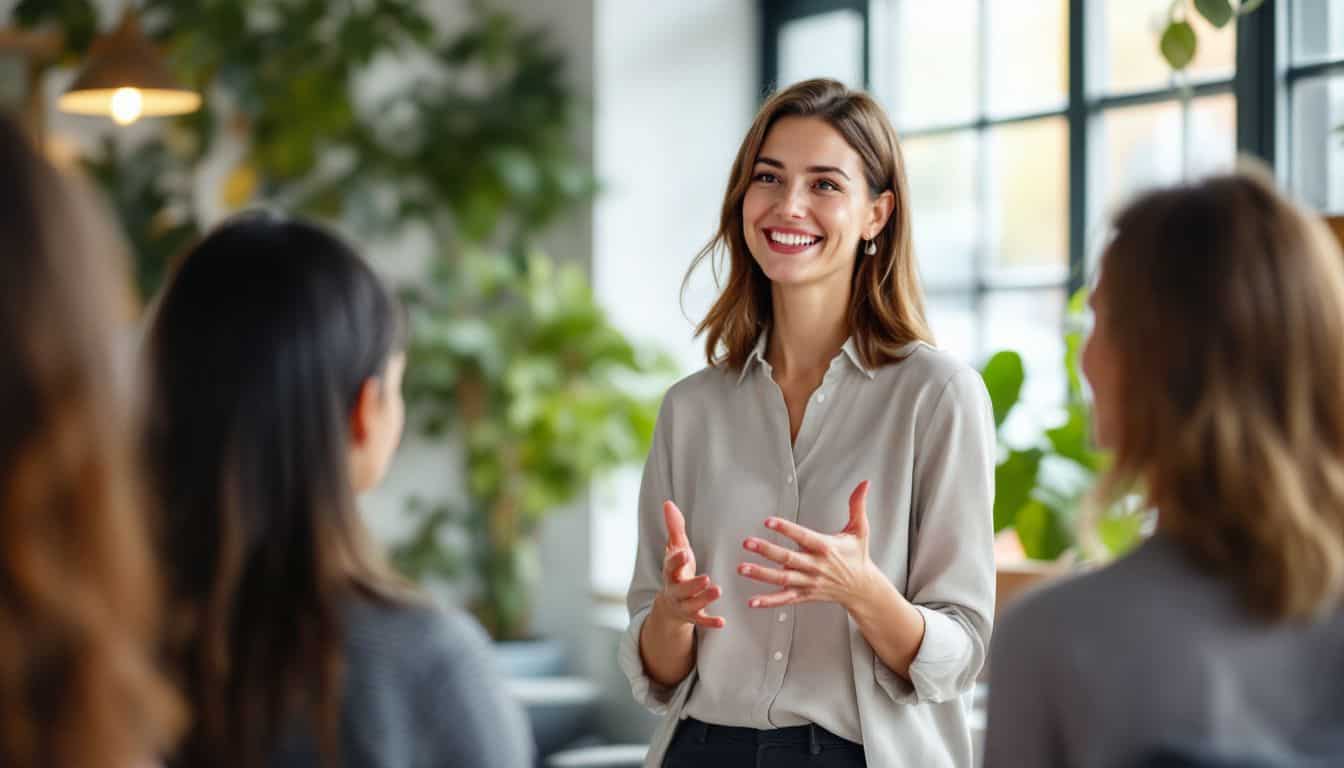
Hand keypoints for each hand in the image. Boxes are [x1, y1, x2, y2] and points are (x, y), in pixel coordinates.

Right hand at [652, 501, 725, 629]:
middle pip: (681, 588)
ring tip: (718, 590)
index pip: (671, 565)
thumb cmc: (677, 570)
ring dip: (704, 599)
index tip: (684, 552)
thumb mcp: (676, 548)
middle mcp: (675, 589)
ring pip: (692, 604)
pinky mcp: (694, 616)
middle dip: (692, 584)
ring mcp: (684, 604)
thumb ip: (674, 527)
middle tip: (707, 578)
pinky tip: (723, 622)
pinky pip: (702, 621)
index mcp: (671, 572)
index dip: (676, 559)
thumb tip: (667, 502)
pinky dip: (711, 622)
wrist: (669, 604)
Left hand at [738, 481, 878, 610]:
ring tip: (742, 568)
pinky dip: (768, 601)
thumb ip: (858, 505)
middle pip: (788, 558)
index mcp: (826, 548)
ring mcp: (809, 582)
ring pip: (782, 579)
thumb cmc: (858, 557)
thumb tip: (865, 483)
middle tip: (747, 542)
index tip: (768, 521)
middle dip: (766, 550)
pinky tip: (752, 601)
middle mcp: (816, 566)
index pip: (803, 537)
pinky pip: (785, 599)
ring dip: (761, 574)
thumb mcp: (860, 530)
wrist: (862, 588)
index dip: (786, 529)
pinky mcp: (805, 595)